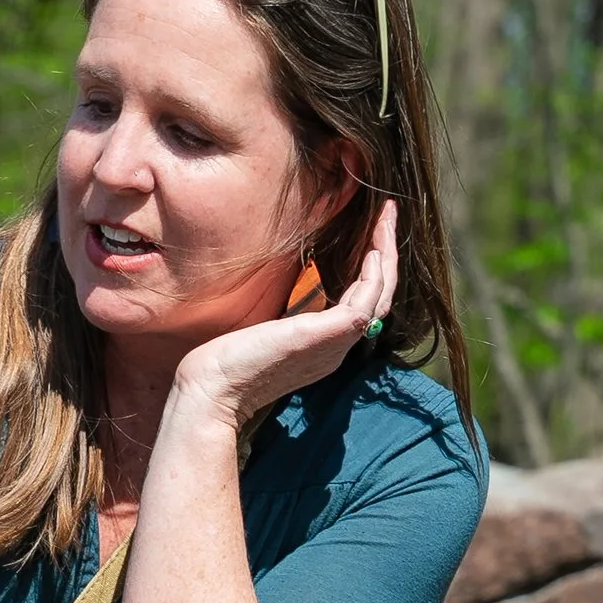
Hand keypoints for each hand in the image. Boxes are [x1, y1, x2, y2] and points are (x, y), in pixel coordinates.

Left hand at [167, 198, 400, 432]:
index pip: (363, 303)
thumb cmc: (228, 360)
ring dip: (387, 256)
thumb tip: (290, 287)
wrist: (214, 387)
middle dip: (387, 254)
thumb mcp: (265, 328)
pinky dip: (375, 276)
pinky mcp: (330, 335)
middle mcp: (337, 346)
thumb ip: (286, 312)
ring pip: (380, 296)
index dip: (372, 269)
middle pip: (379, 297)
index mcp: (324, 345)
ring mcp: (337, 343)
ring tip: (387, 219)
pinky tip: (372, 250)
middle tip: (389, 215)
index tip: (372, 233)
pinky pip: (366, 303)